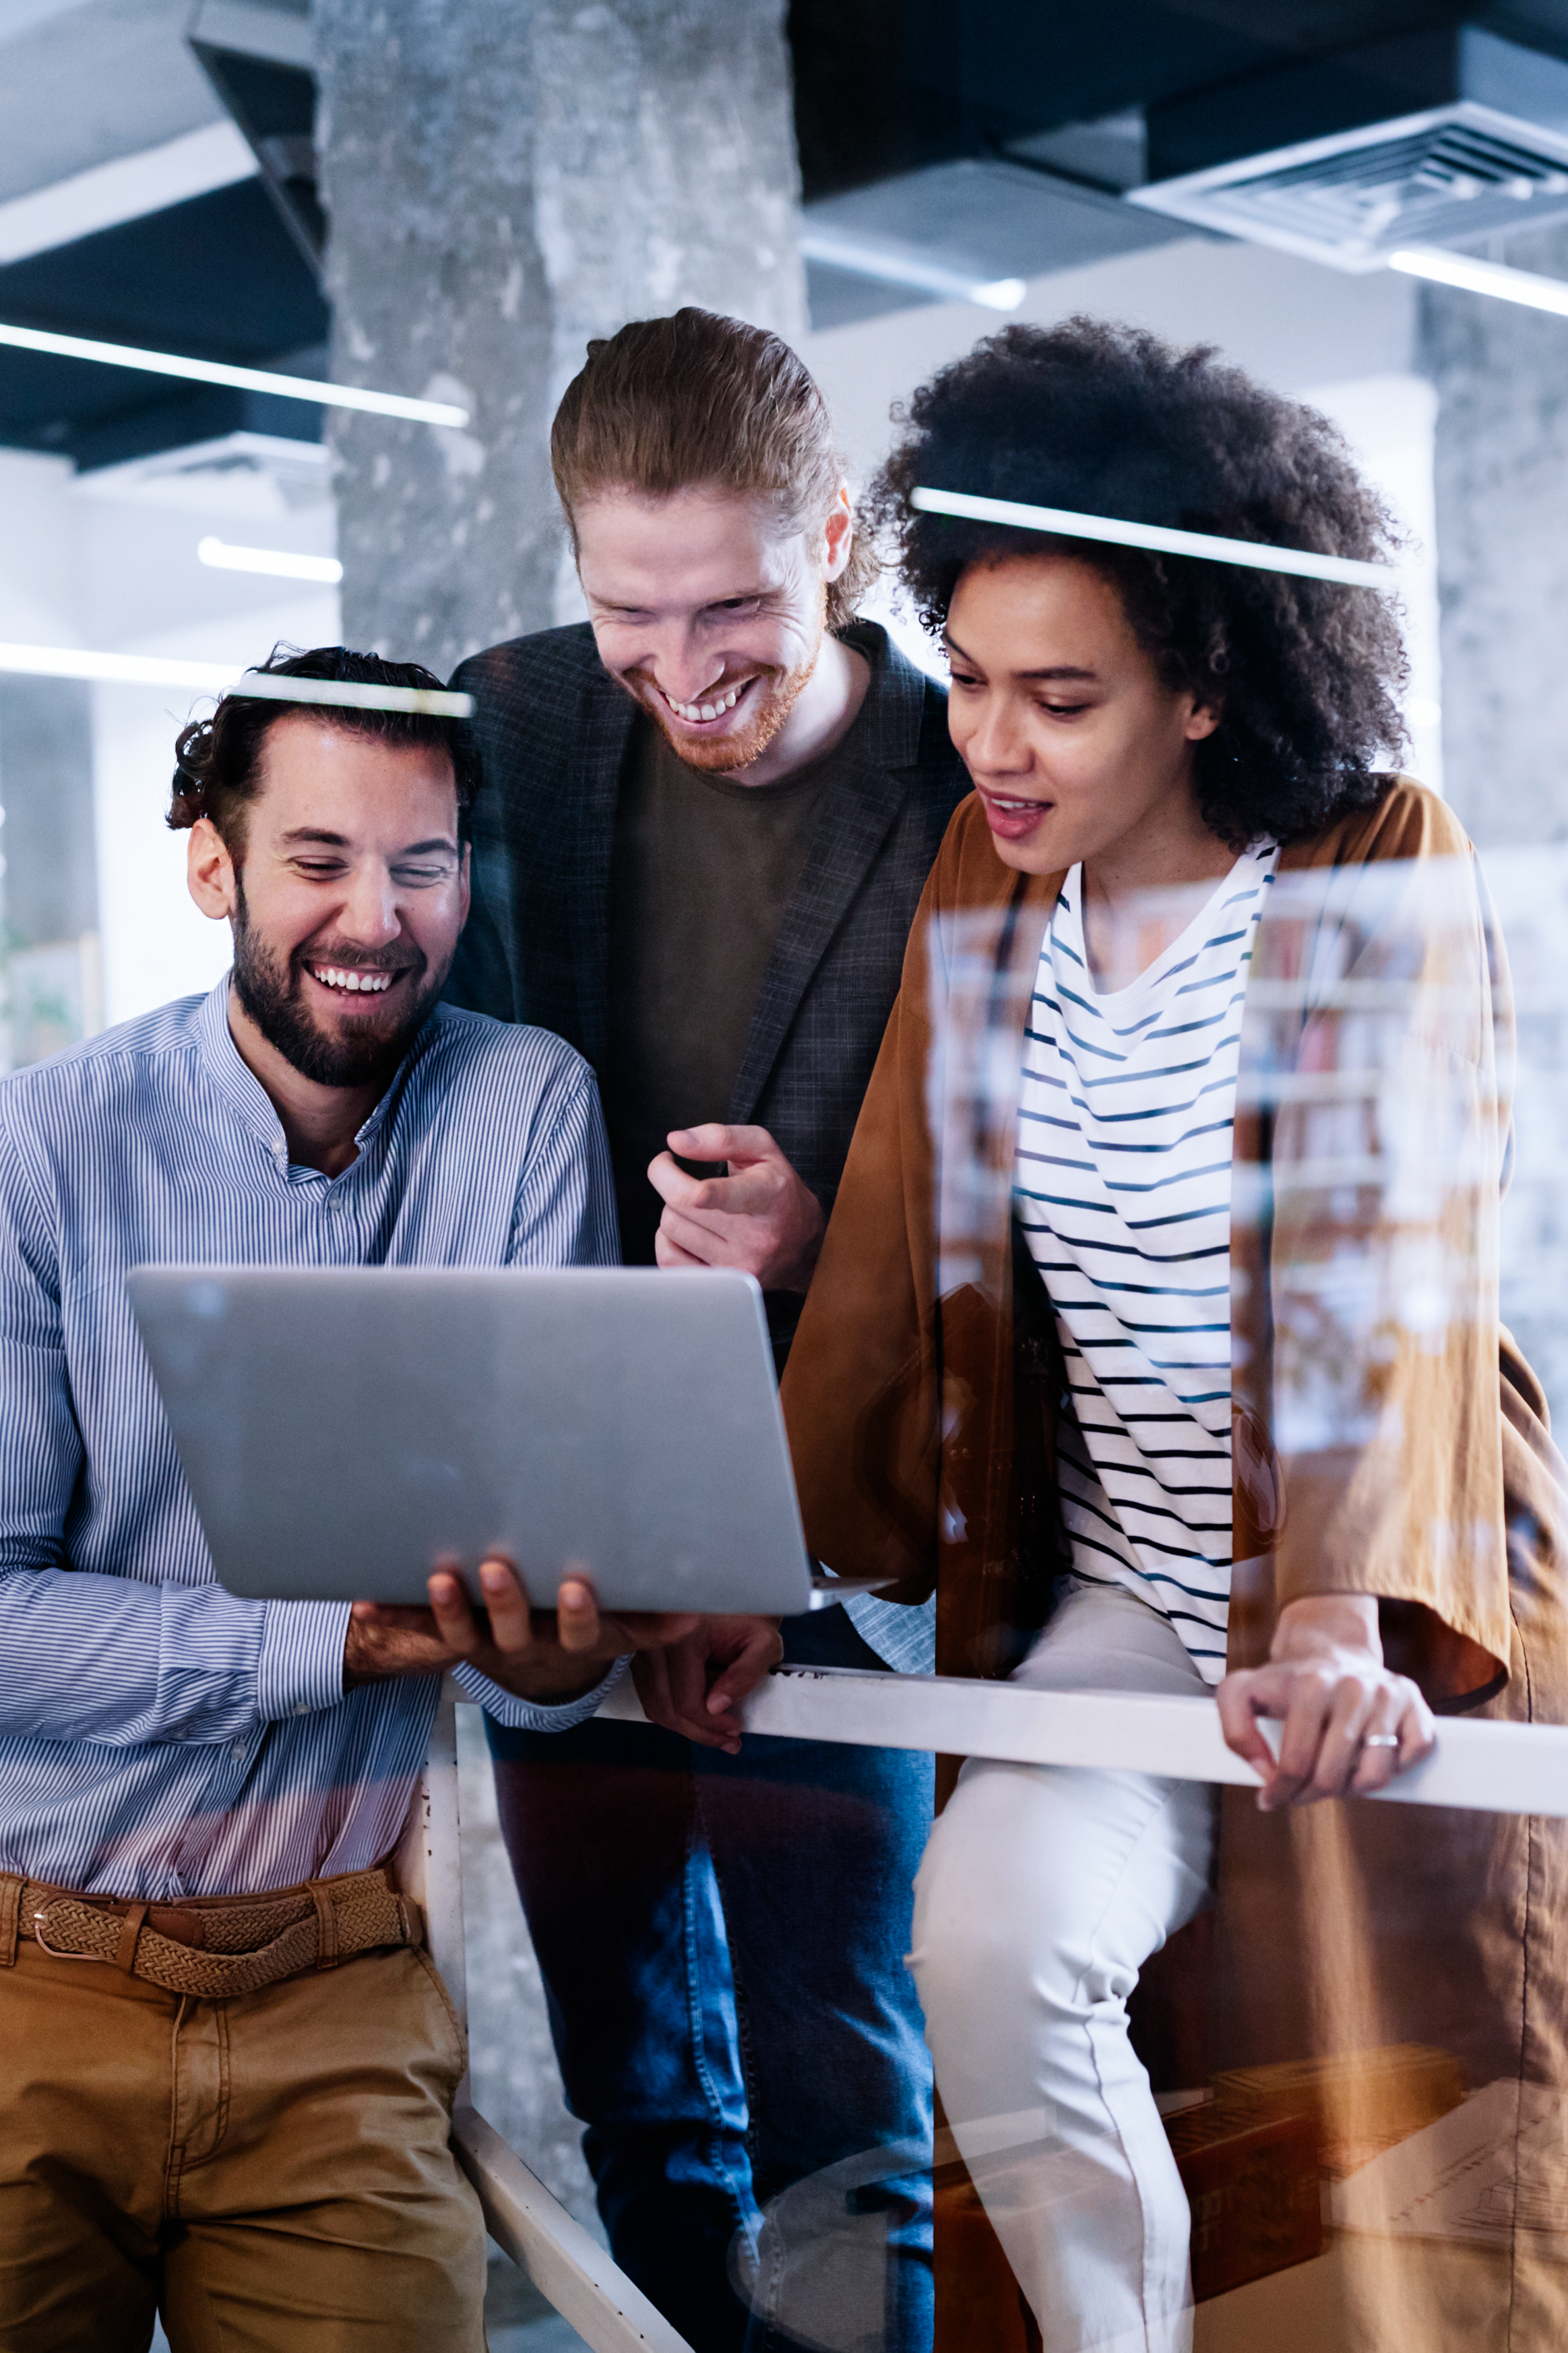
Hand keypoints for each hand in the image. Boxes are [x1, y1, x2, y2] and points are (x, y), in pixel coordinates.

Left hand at [344, 1558, 698, 1705]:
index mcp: (568, 1642)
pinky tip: (364, 1601)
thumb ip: (647, 1621)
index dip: (575, 1614)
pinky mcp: (445, 1637)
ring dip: (448, 1609)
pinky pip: (414, 1631)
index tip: (577, 1585)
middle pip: (513, 1632)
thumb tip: (693, 1615)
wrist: (528, 1670)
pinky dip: (389, 1615)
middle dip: (506, 1602)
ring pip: (462, 1634)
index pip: (577, 1632)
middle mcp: (522, 1647)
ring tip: (439, 1578)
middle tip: (497, 1568)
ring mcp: (481, 1644)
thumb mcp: (614, 1629)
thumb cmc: (577, 1628)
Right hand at [633, 1614, 783, 1753]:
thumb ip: (746, 1674)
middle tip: (727, 1741)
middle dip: (697, 1732)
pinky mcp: (639, 1651)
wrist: (733, 1588)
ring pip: (653, 1704)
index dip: (711, 1725)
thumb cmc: (750, 1614)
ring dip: (683, 1726)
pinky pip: (649, 1693)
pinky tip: (697, 1715)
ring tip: (716, 1733)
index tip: (736, 1730)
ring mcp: (642, 1645)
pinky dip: (672, 1709)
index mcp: (683, 1634)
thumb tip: (716, 1707)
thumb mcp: (763, 1641)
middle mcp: (654, 1639)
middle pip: (665, 1708)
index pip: (686, 1701)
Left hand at [648, 1125, 825, 1292]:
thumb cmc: (778, 1190)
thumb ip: (721, 1138)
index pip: (737, 1197)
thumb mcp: (763, 1151)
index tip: (698, 1193)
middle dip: (668, 1179)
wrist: (802, 1247)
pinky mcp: (721, 1286)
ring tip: (693, 1206)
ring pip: (670, 1228)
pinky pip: (667, 1258)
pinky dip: (667, 1238)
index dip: (712, 1195)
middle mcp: (756, 1236)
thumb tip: (676, 1142)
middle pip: (684, 1204)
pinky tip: (686, 1231)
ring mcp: (738, 1266)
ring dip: (671, 1209)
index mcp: (770, 1195)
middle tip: (672, 1170)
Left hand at [1216, 1594, 1434, 1811]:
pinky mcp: (1413, 1702)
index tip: (1271, 1799)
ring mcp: (1387, 1694)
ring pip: (1377, 1774)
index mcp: (1310, 1686)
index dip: (1281, 1791)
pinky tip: (1370, 1757)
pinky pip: (1414, 1753)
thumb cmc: (1286, 1681)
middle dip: (1314, 1794)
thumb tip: (1265, 1775)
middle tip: (1304, 1790)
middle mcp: (1353, 1687)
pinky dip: (1395, 1767)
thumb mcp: (1241, 1693)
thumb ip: (1236, 1733)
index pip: (1296, 1764)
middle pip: (1334, 1776)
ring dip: (1354, 1788)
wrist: (1331, 1650)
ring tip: (1337, 1774)